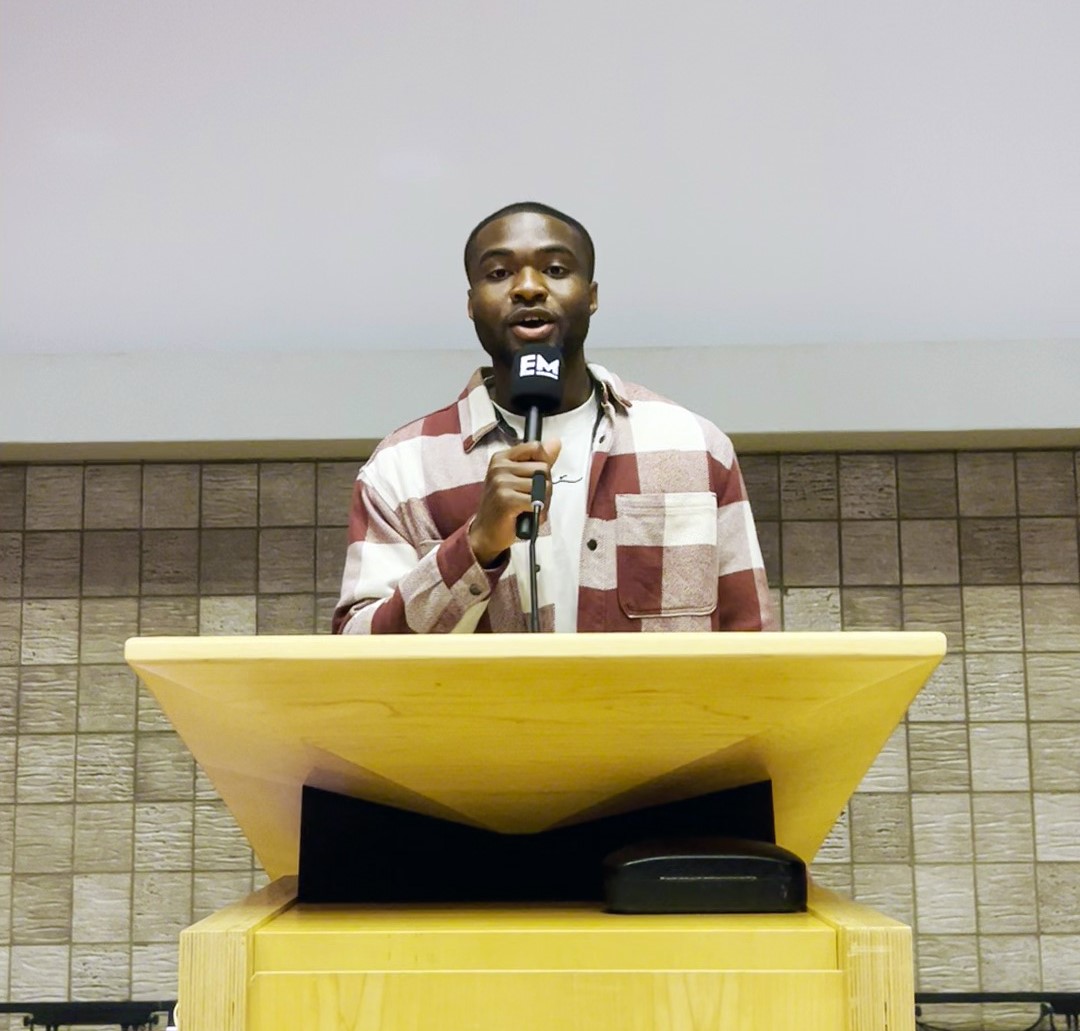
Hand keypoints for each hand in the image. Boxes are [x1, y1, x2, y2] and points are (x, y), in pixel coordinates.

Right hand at [468, 439, 562, 565]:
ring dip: (543, 502)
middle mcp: (499, 467)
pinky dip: (538, 514)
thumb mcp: (520, 479)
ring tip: (528, 508)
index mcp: (501, 458)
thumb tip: (556, 442)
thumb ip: (538, 460)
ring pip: (544, 486)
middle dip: (545, 486)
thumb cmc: (504, 506)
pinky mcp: (506, 499)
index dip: (544, 463)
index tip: (535, 478)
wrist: (486, 532)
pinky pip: (537, 502)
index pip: (535, 447)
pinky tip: (527, 516)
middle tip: (531, 498)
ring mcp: (501, 482)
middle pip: (543, 468)